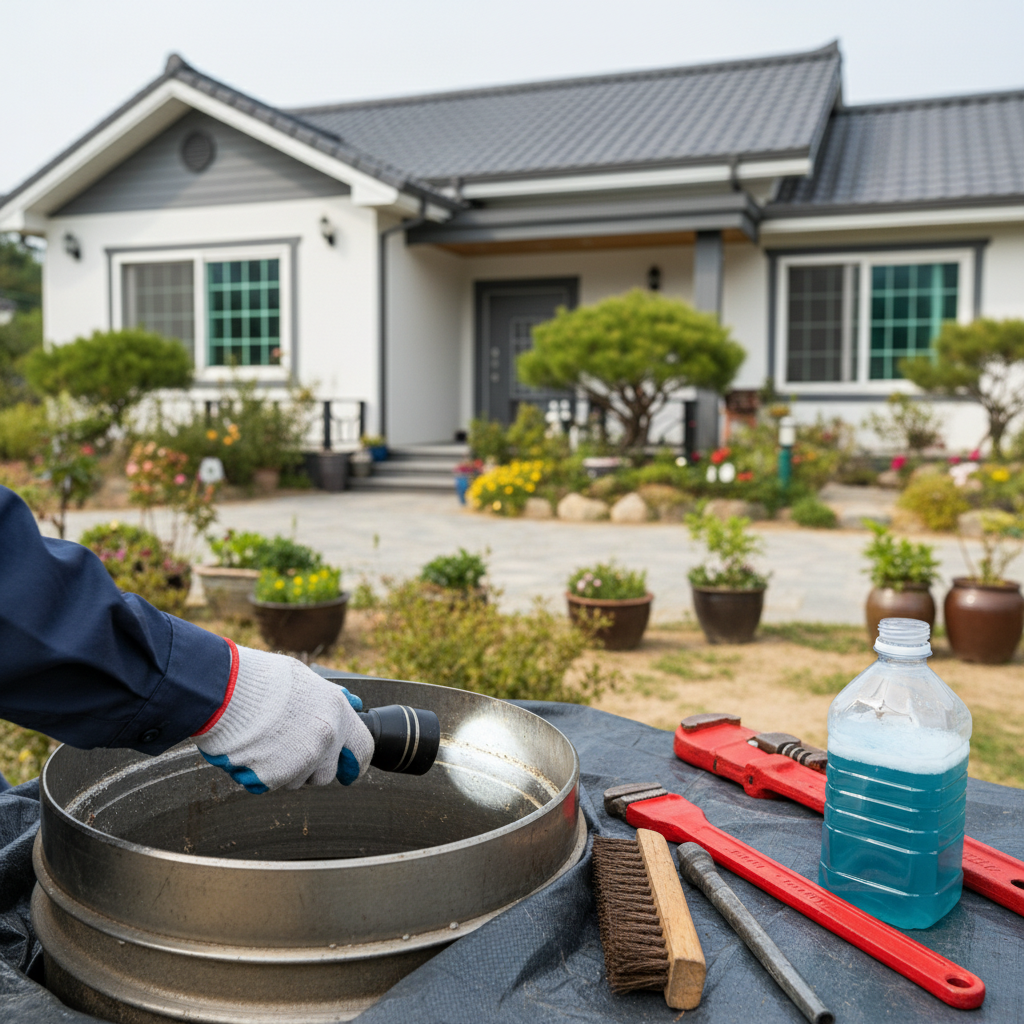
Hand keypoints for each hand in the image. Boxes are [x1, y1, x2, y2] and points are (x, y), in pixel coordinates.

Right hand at [192, 642, 373, 793]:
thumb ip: (332, 698)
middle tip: (290, 750)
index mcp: (337, 713)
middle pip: (327, 774)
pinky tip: (252, 750)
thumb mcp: (307, 680)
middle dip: (312, 768)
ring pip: (298, 781)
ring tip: (266, 742)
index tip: (350, 770)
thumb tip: (354, 703)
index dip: (355, 762)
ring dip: (285, 770)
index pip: (363, 750)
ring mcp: (302, 761)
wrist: (225, 690)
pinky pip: (272, 785)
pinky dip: (262, 774)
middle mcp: (325, 739)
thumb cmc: (261, 680)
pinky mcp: (275, 778)